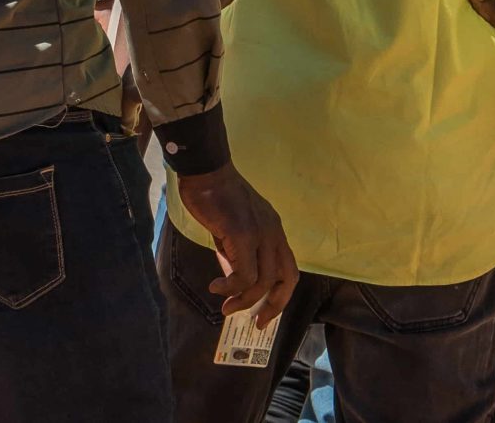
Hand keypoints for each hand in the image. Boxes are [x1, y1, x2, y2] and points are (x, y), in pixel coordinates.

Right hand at [173, 163, 297, 325]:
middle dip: (273, 305)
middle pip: (286, 278)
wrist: (206, 172)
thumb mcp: (233, 229)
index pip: (289, 270)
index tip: (264, 315)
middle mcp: (274, 232)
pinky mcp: (243, 234)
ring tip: (224, 305)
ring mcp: (261, 233)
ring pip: (263, 281)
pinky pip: (243, 274)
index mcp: (274, 230)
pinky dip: (230, 287)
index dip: (280, 296)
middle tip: (255, 322)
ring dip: (243, 300)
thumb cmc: (216, 197)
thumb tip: (233, 279)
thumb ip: (238, 251)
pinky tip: (215, 287)